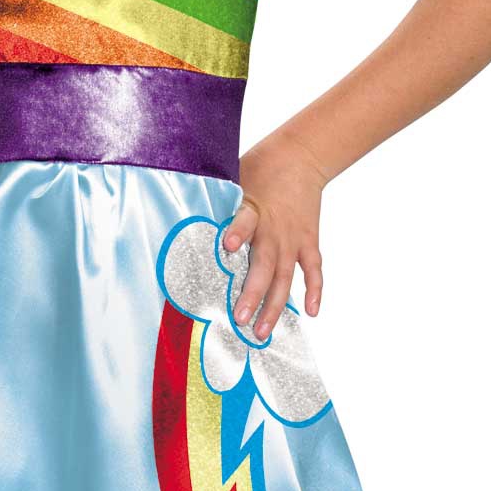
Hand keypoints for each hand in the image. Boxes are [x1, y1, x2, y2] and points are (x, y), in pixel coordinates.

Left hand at [221, 141, 325, 338]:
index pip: (244, 222)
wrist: (300, 157)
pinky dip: (315, 290)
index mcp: (253, 209)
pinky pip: (314, 270)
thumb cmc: (258, 170)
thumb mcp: (232, 179)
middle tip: (240, 319)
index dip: (236, 233)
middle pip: (264, 265)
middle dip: (253, 293)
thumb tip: (175, 217)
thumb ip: (214, 202)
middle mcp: (274, 229)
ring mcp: (292, 239)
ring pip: (285, 277)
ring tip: (263, 332)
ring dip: (275, 306)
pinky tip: (312, 312)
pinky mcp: (308, 242)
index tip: (227, 246)